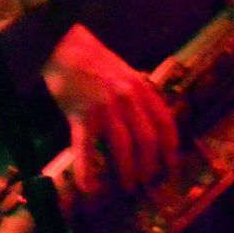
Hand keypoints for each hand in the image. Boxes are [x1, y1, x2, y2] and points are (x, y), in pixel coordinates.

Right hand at [41, 25, 177, 199]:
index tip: (171, 165)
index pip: (164, 122)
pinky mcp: (81, 115)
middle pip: (147, 140)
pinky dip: (87, 170)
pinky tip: (88, 187)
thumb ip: (137, 94)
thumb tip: (149, 120)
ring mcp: (104, 107)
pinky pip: (86, 148)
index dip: (170, 147)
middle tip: (147, 181)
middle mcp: (127, 98)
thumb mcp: (123, 72)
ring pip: (124, 147)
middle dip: (149, 165)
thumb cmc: (92, 60)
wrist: (62, 45)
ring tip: (128, 186)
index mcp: (140, 87)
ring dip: (128, 171)